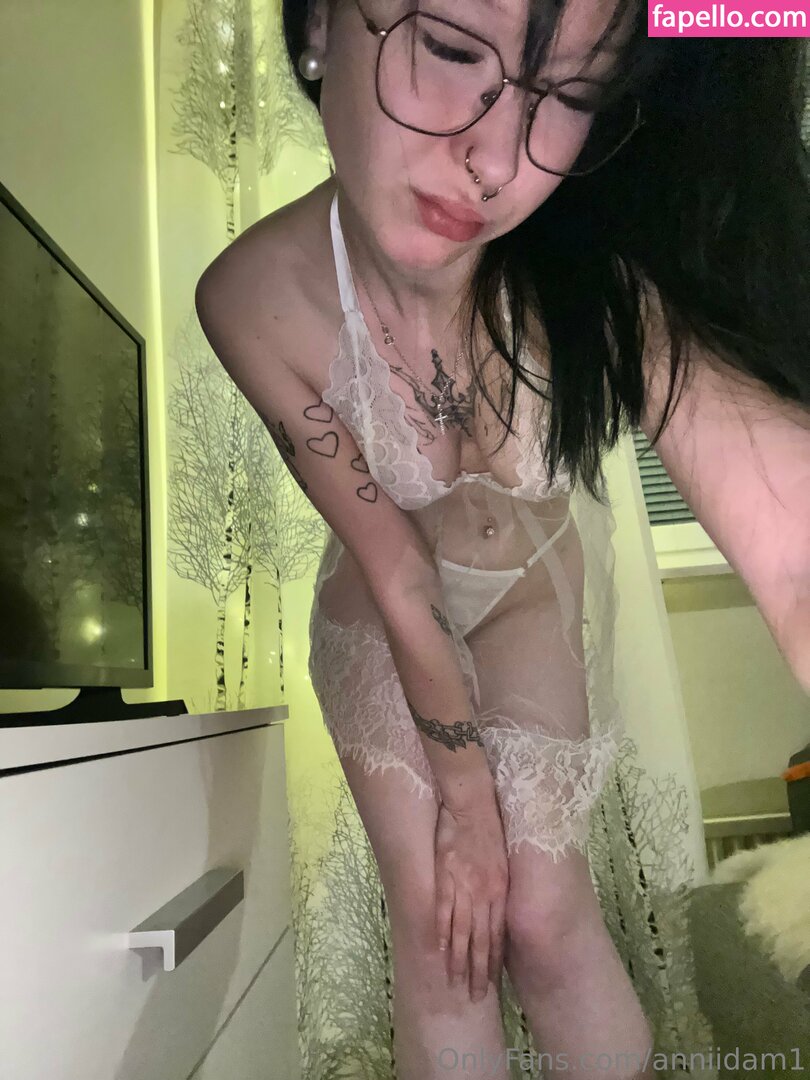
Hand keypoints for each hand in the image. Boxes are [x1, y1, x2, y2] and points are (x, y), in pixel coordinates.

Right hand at [434, 798, 508, 1002]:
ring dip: (460, 960)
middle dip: (480, 970)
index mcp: (501, 889)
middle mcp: (486, 893)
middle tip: (477, 996)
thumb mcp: (503, 857)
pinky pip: (444, 912)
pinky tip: (441, 952)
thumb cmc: (489, 824)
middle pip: (483, 940)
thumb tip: (496, 901)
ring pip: (463, 932)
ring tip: (456, 983)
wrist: (471, 802)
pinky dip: (443, 934)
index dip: (495, 959)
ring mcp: (465, 887)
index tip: (492, 980)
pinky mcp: (446, 878)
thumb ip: (498, 882)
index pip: (499, 933)